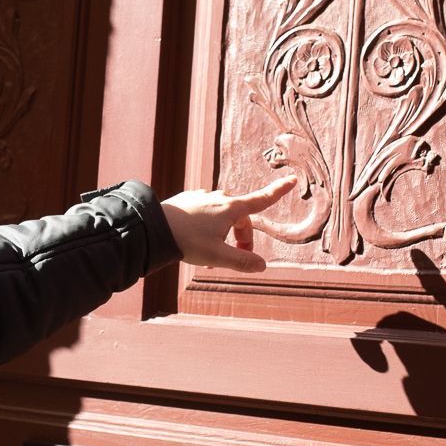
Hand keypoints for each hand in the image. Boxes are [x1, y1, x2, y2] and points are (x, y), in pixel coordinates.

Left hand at [160, 176, 297, 272]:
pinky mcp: (187, 201)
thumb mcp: (217, 256)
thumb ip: (242, 261)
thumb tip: (262, 265)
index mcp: (230, 208)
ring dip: (223, 236)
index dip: (278, 191)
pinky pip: (206, 214)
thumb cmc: (186, 241)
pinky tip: (195, 242)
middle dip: (242, 238)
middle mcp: (218, 198)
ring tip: (210, 256)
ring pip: (222, 217)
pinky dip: (209, 229)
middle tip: (234, 258)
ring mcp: (202, 198)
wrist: (153, 228)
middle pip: (241, 217)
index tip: (292, 180)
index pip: (261, 199)